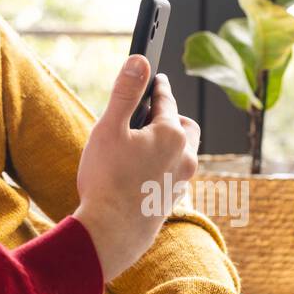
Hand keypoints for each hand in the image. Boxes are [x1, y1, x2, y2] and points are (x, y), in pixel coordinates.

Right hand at [72, 55, 200, 281]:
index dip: (158, 86)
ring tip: (146, 141)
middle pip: (186, 127)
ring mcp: (181, 181)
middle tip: (151, 111)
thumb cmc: (107, 180)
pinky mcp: (173, 200)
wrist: (110, 233)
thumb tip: (140, 60)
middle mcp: (184, 157)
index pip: (167, 101)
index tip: (156, 77)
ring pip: (184, 151)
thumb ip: (126, 92)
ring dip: (170, 141)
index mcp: (171, 135)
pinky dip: (165, 163)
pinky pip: (176, 172)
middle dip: (171, 116)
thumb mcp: (110, 128)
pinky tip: (144, 169)